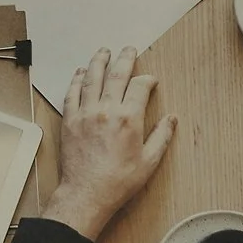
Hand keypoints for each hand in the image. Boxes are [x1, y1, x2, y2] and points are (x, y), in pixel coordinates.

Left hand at [43, 46, 175, 240]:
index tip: (150, 79)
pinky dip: (76, 79)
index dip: (147, 79)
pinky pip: (72, 93)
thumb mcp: (149, 162)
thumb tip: (172, 119)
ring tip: (104, 51)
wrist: (87, 193)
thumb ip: (161, 137)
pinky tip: (80, 72)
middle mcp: (106, 110)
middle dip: (124, 59)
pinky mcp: (70, 120)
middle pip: (116, 75)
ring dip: (99, 61)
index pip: (139, 87)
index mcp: (129, 119)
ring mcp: (85, 113)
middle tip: (128, 49)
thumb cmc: (118, 181)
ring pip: (92, 78)